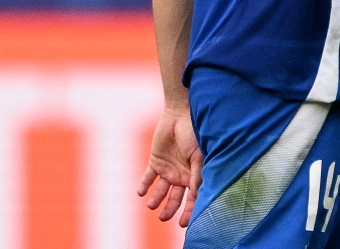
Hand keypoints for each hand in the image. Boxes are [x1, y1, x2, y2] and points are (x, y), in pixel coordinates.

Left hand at [137, 106, 202, 225]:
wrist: (179, 115)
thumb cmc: (194, 134)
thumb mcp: (198, 155)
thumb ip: (196, 174)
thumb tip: (196, 194)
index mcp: (195, 175)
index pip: (192, 198)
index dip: (189, 210)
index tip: (184, 223)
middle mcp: (182, 175)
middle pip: (175, 198)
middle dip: (170, 210)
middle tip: (163, 218)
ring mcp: (168, 169)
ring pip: (161, 191)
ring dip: (156, 199)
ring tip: (152, 205)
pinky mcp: (155, 162)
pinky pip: (148, 178)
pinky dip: (144, 186)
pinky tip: (141, 193)